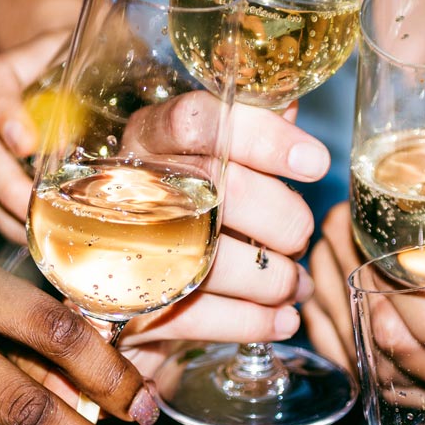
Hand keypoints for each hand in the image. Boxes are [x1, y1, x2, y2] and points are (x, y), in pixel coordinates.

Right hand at [0, 85, 321, 354]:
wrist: (109, 280)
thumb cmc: (178, 205)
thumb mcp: (206, 156)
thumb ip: (248, 128)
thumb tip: (291, 103)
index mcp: (150, 136)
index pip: (201, 119)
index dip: (264, 138)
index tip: (315, 163)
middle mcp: (129, 183)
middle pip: (221, 192)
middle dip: (282, 220)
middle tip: (299, 237)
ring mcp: (120, 246)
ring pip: (216, 262)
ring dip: (275, 280)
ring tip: (295, 286)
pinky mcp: (125, 304)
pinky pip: (200, 316)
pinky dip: (253, 321)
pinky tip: (280, 320)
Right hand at [303, 203, 424, 373]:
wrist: (402, 211)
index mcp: (370, 223)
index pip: (403, 292)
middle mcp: (335, 252)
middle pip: (382, 329)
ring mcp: (318, 286)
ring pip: (365, 355)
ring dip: (410, 382)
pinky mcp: (313, 314)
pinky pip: (345, 362)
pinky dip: (381, 384)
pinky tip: (414, 389)